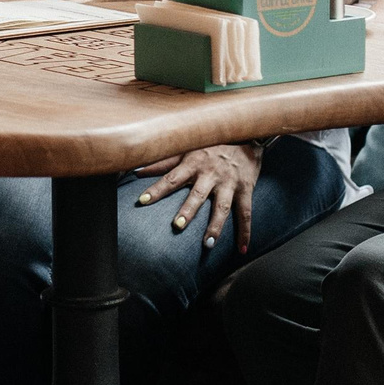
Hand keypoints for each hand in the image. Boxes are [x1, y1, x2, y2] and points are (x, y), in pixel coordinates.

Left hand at [134, 141, 261, 247]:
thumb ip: (162, 162)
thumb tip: (136, 171)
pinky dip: (245, 232)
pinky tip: (242, 249)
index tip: (142, 200)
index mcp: (193, 164)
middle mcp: (210, 174)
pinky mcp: (245, 190)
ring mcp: (229, 183)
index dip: (157, 189)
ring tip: (208, 244)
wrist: (246, 135)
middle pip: (198, 194)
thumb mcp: (187, 149)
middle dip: (188, 209)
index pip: (171, 178)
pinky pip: (246, 213)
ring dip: (216, 226)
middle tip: (177, 225)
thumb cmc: (210, 146)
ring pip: (222, 207)